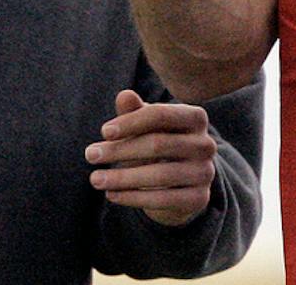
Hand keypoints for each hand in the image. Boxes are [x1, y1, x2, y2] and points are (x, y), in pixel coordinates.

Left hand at [85, 90, 216, 225]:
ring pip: (160, 175)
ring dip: (122, 177)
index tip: (103, 131)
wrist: (180, 183)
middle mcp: (206, 144)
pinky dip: (133, 198)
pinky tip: (111, 195)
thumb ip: (134, 111)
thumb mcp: (145, 126)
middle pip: (158, 144)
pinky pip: (163, 199)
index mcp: (195, 117)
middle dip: (120, 150)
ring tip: (95, 179)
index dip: (131, 122)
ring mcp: (205, 173)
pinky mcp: (200, 199)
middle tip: (90, 154)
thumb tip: (124, 95)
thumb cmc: (158, 143)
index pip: (161, 115)